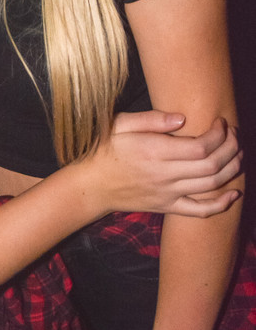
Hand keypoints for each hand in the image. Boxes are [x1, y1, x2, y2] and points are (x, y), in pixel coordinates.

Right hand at [95, 111, 241, 216]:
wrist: (91, 185)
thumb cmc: (103, 149)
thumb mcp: (119, 124)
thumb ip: (151, 119)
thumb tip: (182, 117)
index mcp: (154, 151)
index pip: (201, 146)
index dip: (219, 134)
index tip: (221, 122)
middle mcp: (164, 174)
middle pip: (212, 165)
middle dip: (231, 148)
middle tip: (234, 135)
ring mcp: (167, 193)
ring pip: (211, 185)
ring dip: (232, 169)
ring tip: (237, 153)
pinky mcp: (167, 206)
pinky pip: (200, 211)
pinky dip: (221, 204)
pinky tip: (234, 194)